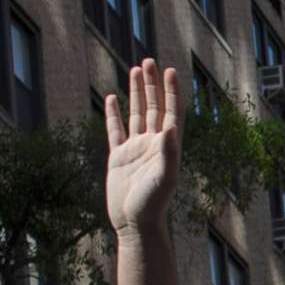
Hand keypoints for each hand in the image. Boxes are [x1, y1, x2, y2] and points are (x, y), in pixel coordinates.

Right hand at [103, 61, 184, 236]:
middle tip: (149, 61)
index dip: (171, 92)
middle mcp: (153, 145)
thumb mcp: (164, 178)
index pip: (171, 112)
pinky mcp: (118, 157)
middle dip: (152, 85)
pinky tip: (112, 98)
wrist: (134, 224)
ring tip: (135, 70)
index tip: (170, 71)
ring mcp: (135, 150)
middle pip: (153, 108)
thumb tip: (169, 127)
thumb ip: (168, 152)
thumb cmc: (153, 205)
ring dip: (136, 93)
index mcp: (167, 147)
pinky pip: (115, 130)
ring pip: (136, 114)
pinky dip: (114, 114)